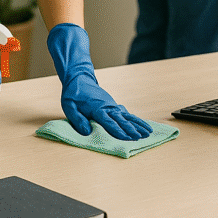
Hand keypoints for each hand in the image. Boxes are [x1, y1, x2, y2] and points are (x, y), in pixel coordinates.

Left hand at [47, 23, 153, 140]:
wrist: (79, 79)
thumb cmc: (73, 94)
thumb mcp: (69, 106)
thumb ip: (78, 120)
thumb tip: (87, 132)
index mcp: (97, 109)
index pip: (109, 122)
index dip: (118, 130)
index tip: (127, 138)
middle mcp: (107, 107)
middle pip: (121, 119)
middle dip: (131, 129)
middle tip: (141, 137)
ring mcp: (112, 105)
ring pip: (127, 116)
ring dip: (138, 124)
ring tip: (148, 132)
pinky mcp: (113, 105)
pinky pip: (126, 113)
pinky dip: (135, 119)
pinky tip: (141, 125)